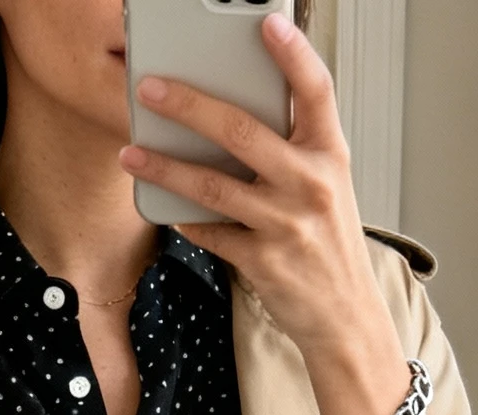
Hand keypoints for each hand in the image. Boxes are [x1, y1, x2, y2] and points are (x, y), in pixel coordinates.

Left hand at [118, 17, 443, 414]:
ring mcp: (287, 226)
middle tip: (151, 88)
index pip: (317, 91)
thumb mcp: (327, 189)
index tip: (266, 24)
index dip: (292, 55)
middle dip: (190, 105)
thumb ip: (292, 150)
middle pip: (243, 130)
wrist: (345, 321)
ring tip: (132, 153)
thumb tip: (229, 116)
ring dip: (166, 167)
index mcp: (332, 156)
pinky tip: (165, 207)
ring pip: (214, 185)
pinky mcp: (263, 262)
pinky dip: (187, 219)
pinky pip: (211, 232)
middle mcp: (312, 186)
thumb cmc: (329, 248)